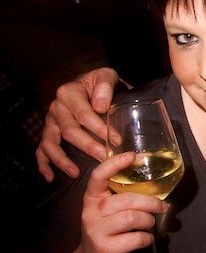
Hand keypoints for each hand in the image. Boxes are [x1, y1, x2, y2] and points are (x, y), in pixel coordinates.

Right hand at [36, 67, 118, 181]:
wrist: (90, 83)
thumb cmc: (100, 82)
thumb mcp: (106, 76)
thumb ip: (105, 86)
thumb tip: (100, 106)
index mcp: (69, 93)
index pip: (84, 115)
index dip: (100, 129)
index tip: (117, 141)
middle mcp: (56, 107)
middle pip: (69, 131)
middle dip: (88, 146)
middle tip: (104, 159)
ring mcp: (50, 121)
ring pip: (51, 143)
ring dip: (62, 160)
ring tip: (76, 173)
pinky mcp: (48, 132)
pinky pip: (40, 150)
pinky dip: (43, 164)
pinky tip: (50, 177)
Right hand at [66, 152, 168, 252]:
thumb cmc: (107, 230)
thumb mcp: (108, 210)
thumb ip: (123, 195)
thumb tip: (156, 180)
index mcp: (92, 198)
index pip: (98, 176)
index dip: (114, 164)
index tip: (131, 156)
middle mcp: (90, 212)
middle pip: (126, 199)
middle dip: (151, 202)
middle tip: (163, 207)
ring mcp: (96, 231)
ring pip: (132, 217)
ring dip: (149, 220)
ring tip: (150, 224)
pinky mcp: (105, 248)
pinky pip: (135, 238)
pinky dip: (147, 238)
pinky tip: (146, 238)